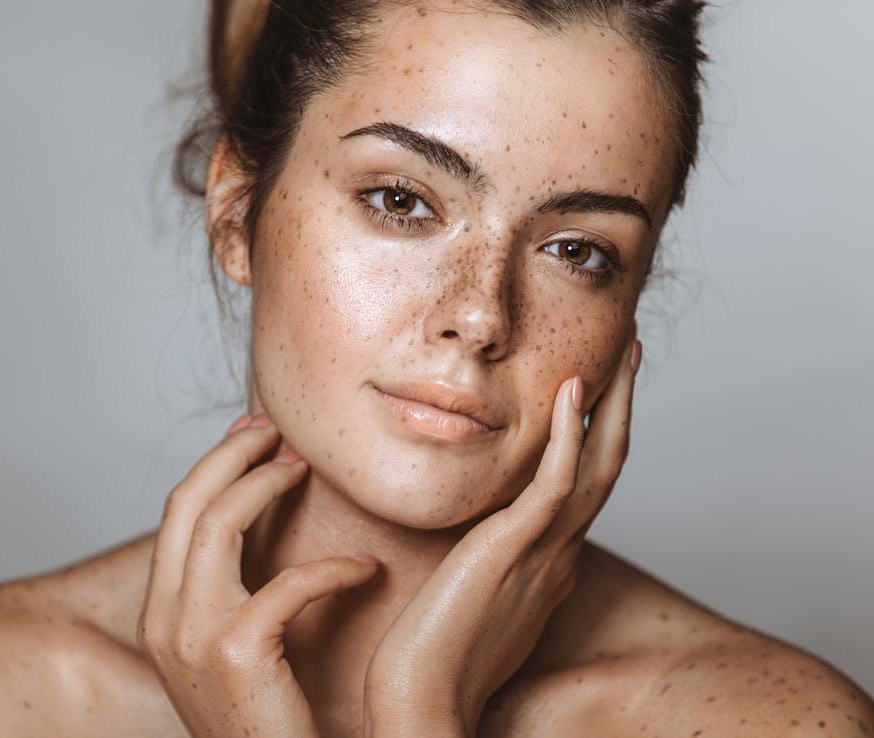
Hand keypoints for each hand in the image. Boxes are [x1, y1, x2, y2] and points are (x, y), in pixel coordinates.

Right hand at [138, 415, 379, 737]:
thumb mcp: (233, 647)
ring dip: (268, 483)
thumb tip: (262, 527)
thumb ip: (235, 591)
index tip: (255, 436)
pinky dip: (333, 568)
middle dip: (232, 454)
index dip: (215, 463)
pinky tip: (365, 568)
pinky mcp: (235, 651)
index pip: (177, 512)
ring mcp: (191, 634)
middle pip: (187, 500)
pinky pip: (287, 581)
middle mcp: (163, 617)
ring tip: (307, 469)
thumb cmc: (265, 719)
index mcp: (161, 612)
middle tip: (277, 432)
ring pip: (220, 521)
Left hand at [363, 340, 640, 737]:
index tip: (598, 392)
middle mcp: (560, 553)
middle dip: (622, 409)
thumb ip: (494, 563)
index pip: (585, 486)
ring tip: (623, 357)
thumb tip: (489, 541)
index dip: (599, 436)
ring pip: (596, 466)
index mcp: (550, 561)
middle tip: (631, 358)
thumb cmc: (438, 653)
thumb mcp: (478, 595)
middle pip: (606, 467)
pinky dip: (568, 437)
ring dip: (612, 407)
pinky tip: (573, 393)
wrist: (423, 697)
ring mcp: (544, 550)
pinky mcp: (514, 548)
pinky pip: (554, 484)